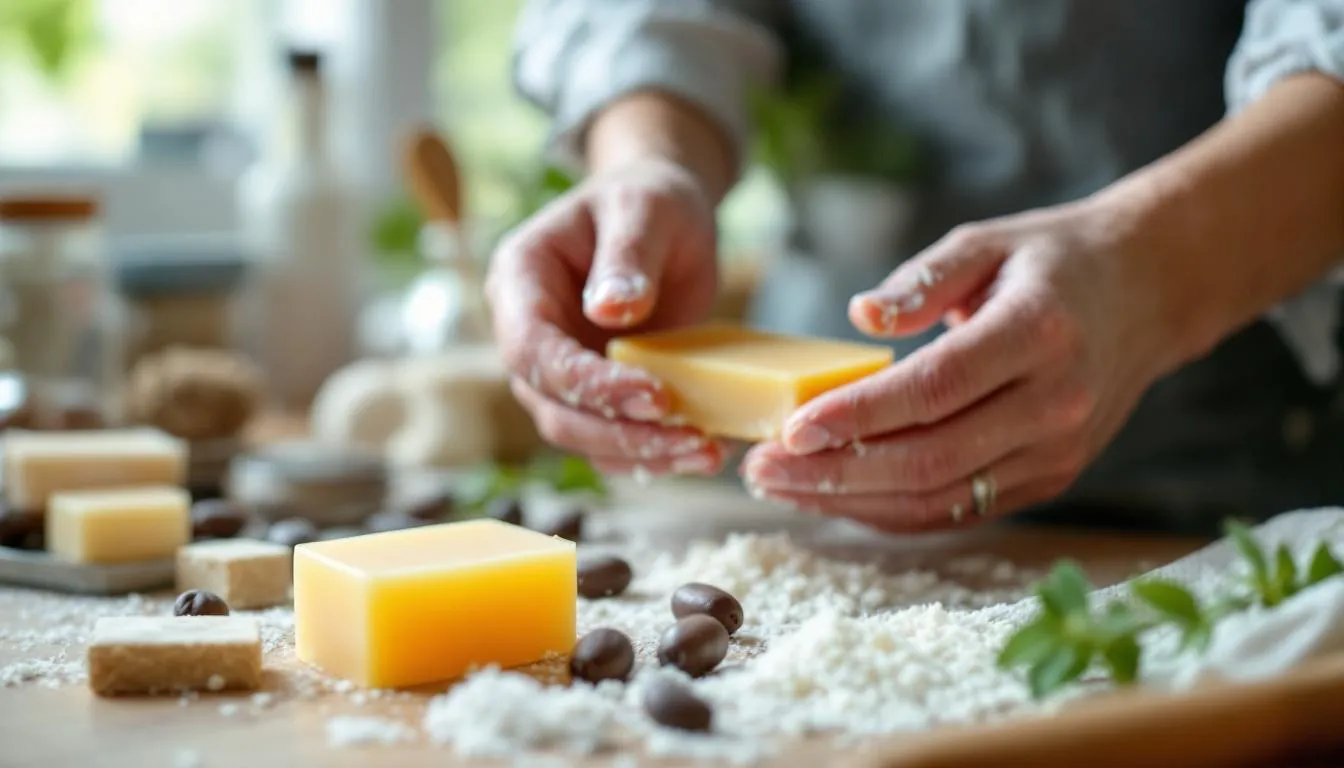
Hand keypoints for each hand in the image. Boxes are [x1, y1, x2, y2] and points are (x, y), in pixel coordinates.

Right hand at [486, 157, 728, 475]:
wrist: (663, 214)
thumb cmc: (648, 199)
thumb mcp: (645, 208)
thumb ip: (628, 256)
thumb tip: (611, 311)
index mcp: (519, 279)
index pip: (533, 349)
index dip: (587, 383)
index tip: (654, 396)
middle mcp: (526, 331)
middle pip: (552, 406)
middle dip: (618, 432)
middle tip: (690, 440)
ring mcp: (558, 368)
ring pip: (581, 433)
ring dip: (640, 452)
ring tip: (707, 452)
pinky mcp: (595, 391)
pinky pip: (611, 436)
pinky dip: (651, 451)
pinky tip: (701, 449)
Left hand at [741, 196, 1188, 531]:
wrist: (1147, 293)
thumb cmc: (1051, 260)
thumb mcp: (987, 241)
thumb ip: (922, 277)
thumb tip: (861, 314)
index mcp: (1037, 333)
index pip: (934, 389)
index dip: (857, 415)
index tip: (789, 427)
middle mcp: (1054, 402)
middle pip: (930, 458)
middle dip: (835, 471)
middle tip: (761, 469)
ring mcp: (1058, 451)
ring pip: (941, 497)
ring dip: (852, 501)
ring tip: (782, 487)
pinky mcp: (1052, 478)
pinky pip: (960, 508)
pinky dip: (893, 509)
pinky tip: (836, 494)